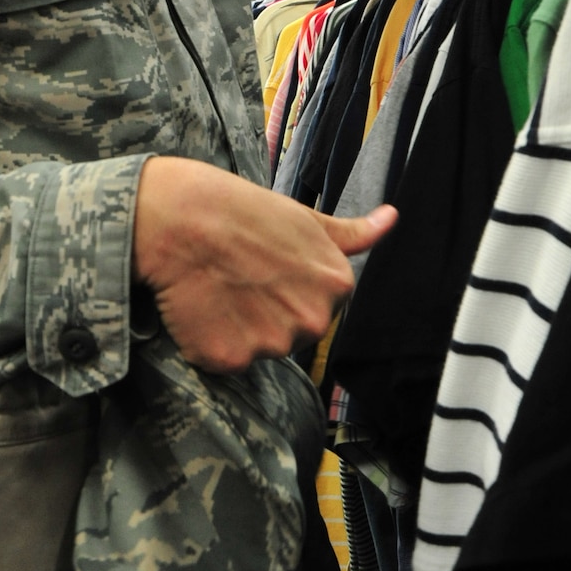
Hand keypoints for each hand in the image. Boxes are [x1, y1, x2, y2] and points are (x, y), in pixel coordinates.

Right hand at [133, 158, 396, 374]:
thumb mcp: (303, 216)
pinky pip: (222, 361)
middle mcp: (312, 321)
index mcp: (337, 286)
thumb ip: (349, 234)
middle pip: (292, 334)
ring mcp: (272, 344)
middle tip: (238, 277)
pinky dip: (207, 341)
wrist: (179, 216)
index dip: (286, 288)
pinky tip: (199, 306)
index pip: (319, 306)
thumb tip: (391, 219)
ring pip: (258, 350)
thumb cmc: (239, 209)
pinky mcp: (230, 360)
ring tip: (217, 288)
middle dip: (267, 314)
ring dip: (237, 330)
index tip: (264, 268)